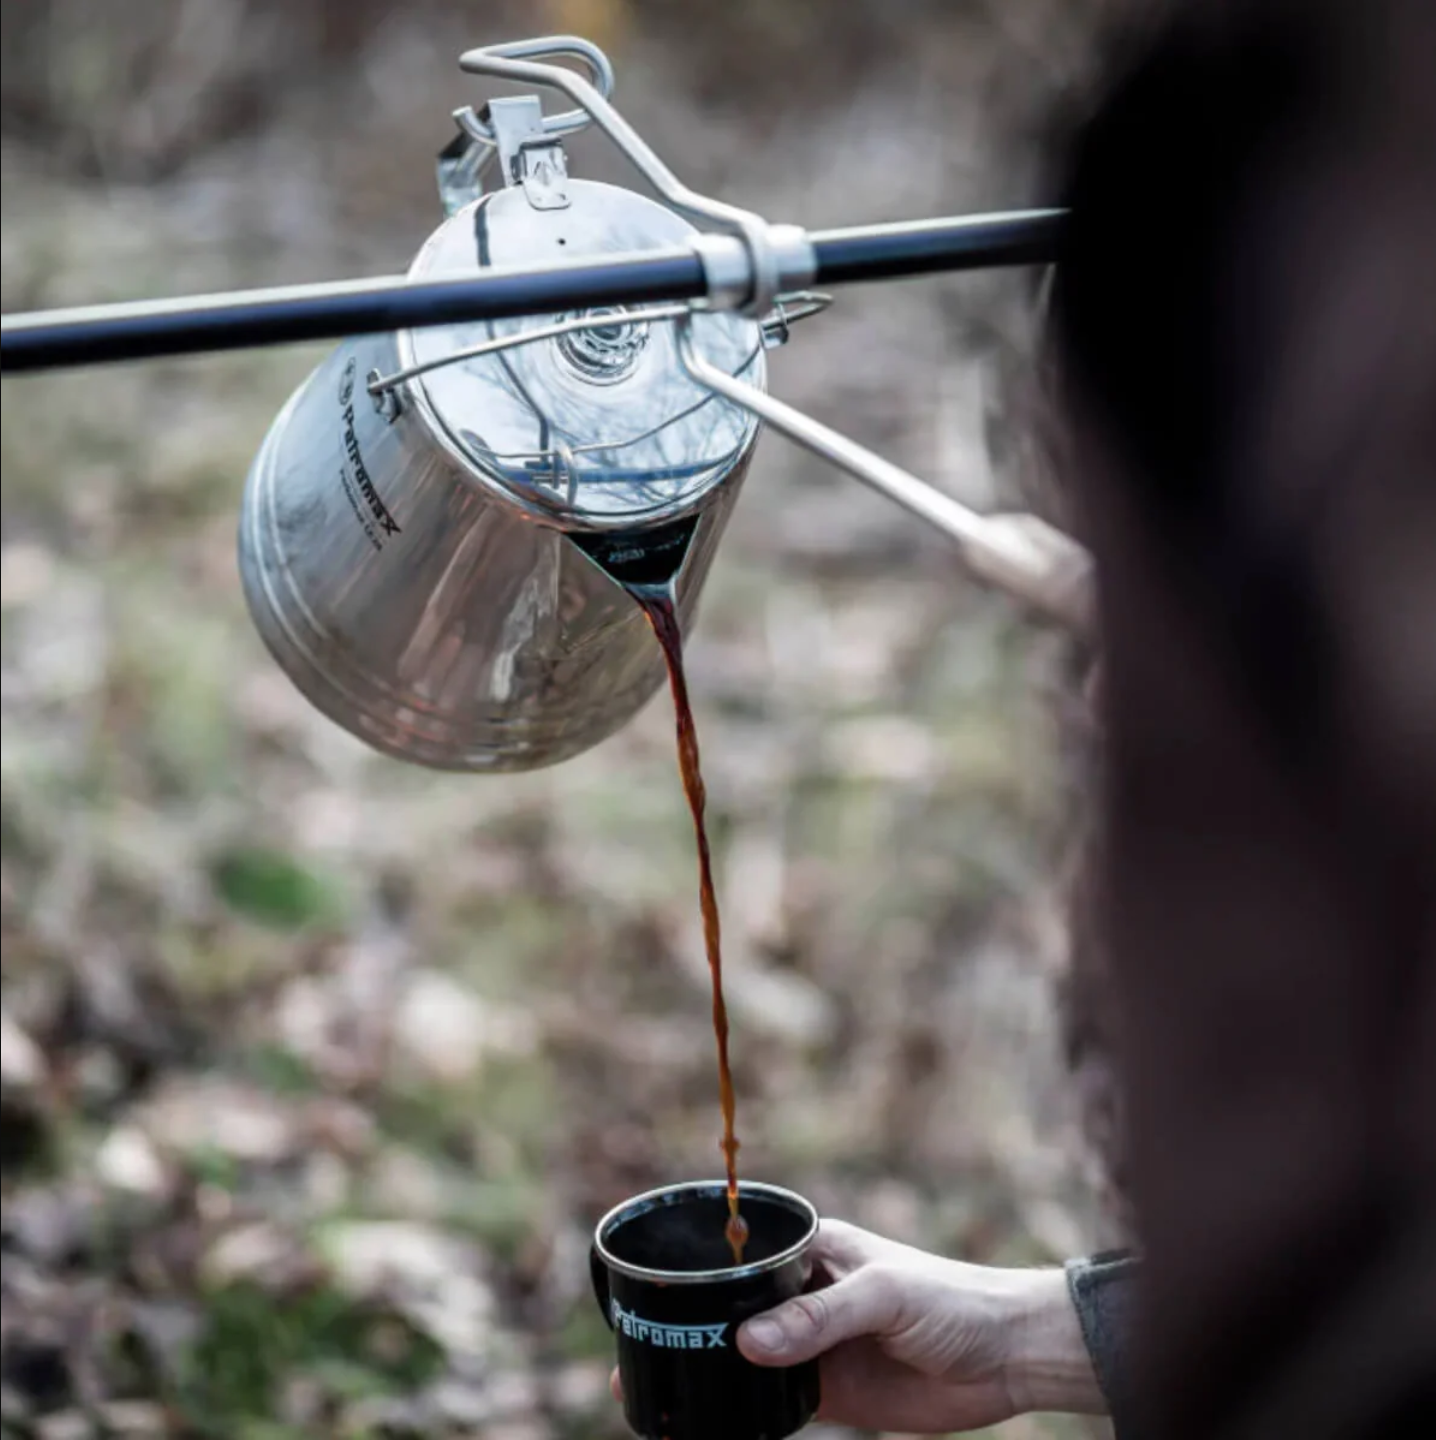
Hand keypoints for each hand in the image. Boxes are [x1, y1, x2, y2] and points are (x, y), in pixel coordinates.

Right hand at [609, 1220, 1106, 1433]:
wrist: (1007, 1358)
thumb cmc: (952, 1299)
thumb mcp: (884, 1295)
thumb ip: (819, 1318)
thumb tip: (748, 1345)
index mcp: (813, 1248)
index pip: (742, 1251)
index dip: (697, 1267)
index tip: (650, 1287)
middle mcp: (804, 1293)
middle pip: (732, 1307)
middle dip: (686, 1325)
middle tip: (633, 1350)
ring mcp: (814, 1344)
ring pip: (744, 1358)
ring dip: (706, 1372)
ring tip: (651, 1393)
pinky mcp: (831, 1392)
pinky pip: (773, 1403)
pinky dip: (741, 1413)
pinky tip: (706, 1424)